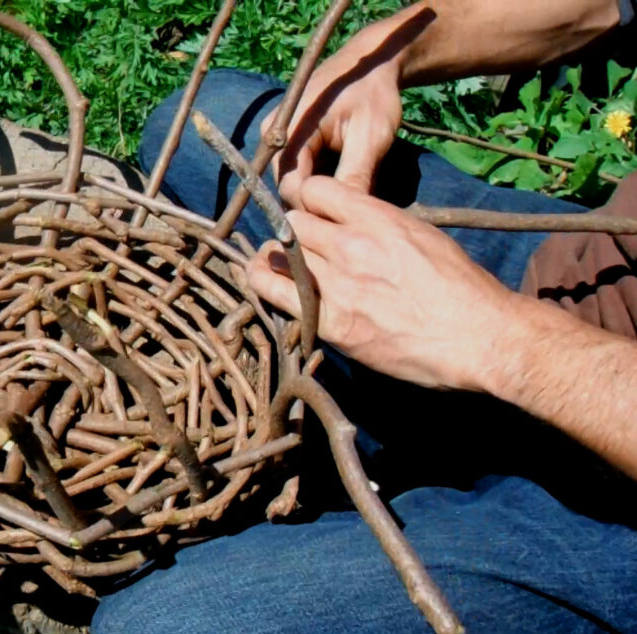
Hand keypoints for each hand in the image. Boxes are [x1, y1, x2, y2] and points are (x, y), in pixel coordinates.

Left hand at [247, 176, 518, 390]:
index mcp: (380, 219)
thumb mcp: (424, 236)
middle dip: (293, 229)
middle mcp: (353, 246)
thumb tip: (354, 221)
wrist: (477, 338)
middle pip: (294, 222)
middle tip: (296, 242)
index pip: (318, 190)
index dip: (310, 199)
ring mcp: (339, 285)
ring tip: (275, 261)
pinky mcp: (332, 323)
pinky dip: (264, 284)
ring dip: (277, 256)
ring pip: (282, 255)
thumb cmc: (462, 289)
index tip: (312, 211)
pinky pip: (278, 295)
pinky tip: (260, 280)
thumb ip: (382, 225)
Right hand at [262, 20, 403, 205]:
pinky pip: (297, 177)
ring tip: (347, 203)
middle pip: (287, 191)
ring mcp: (277, 142)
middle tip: (350, 218)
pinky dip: (318, 187)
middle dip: (316, 207)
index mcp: (288, 131)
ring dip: (318, 198)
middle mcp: (273, 138)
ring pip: (292, 187)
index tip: (345, 224)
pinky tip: (341, 187)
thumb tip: (350, 220)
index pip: (290, 189)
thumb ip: (356, 176)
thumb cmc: (373, 94)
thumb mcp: (371, 136)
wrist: (370, 64)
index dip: (315, 211)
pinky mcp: (286, 146)